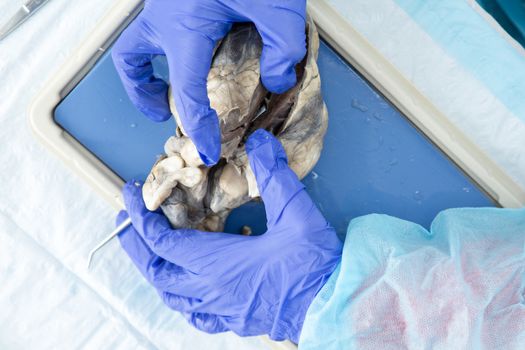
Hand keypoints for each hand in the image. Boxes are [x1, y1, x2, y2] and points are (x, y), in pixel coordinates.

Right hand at [112, 0, 306, 165]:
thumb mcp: (276, 2)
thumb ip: (284, 45)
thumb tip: (280, 79)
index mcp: (185, 26)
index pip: (187, 92)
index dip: (199, 127)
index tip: (209, 149)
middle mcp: (162, 17)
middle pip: (135, 68)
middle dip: (149, 98)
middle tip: (170, 117)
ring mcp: (159, 4)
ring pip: (130, 46)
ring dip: (138, 75)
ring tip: (157, 93)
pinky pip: (147, 29)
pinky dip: (153, 49)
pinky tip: (179, 52)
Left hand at [116, 130, 341, 341]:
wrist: (335, 305)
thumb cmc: (314, 265)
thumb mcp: (296, 213)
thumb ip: (274, 174)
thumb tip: (260, 143)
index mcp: (218, 263)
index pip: (162, 241)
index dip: (140, 217)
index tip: (130, 196)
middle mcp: (211, 289)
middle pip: (156, 269)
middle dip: (135, 244)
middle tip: (128, 221)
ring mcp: (221, 308)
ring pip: (171, 294)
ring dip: (155, 270)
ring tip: (151, 250)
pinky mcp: (234, 320)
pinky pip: (195, 314)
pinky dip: (181, 298)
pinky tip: (188, 290)